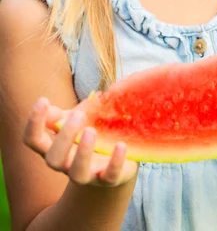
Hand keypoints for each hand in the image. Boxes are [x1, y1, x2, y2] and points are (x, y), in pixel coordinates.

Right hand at [23, 97, 139, 186]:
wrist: (116, 160)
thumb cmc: (90, 135)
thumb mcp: (75, 121)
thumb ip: (61, 115)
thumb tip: (48, 106)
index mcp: (55, 148)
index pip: (34, 141)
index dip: (34, 123)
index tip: (43, 100)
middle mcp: (66, 164)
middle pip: (53, 159)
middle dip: (64, 137)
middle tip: (78, 116)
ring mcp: (88, 174)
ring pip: (77, 173)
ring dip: (83, 152)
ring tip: (92, 131)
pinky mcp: (109, 179)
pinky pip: (110, 176)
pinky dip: (115, 162)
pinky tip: (120, 145)